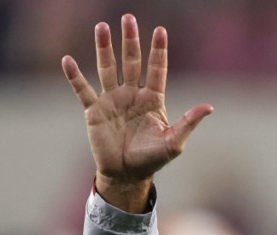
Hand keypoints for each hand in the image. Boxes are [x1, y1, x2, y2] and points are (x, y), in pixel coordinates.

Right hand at [62, 14, 211, 212]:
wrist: (126, 174)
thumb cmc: (152, 159)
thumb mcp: (173, 143)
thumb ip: (188, 123)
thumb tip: (209, 107)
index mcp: (152, 100)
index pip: (156, 69)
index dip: (158, 50)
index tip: (160, 30)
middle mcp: (132, 95)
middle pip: (131, 62)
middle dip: (130, 40)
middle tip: (128, 18)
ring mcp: (112, 101)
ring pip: (107, 68)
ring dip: (104, 48)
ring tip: (101, 27)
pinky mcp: (94, 111)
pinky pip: (83, 90)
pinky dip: (75, 76)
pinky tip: (67, 60)